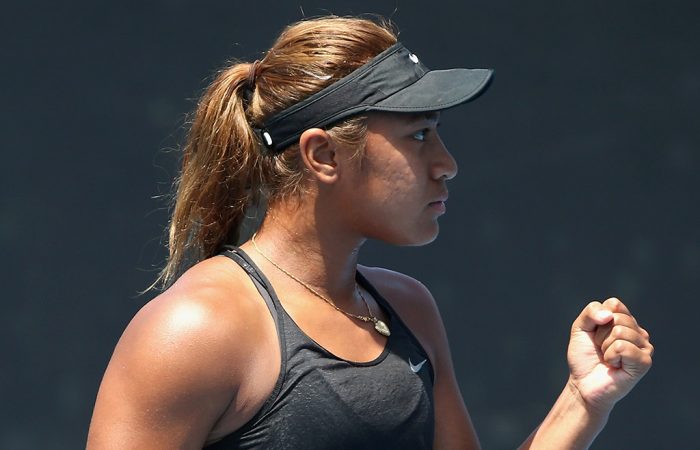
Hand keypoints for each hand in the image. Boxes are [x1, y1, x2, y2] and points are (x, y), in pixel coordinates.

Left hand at [567, 298, 652, 413]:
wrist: (583, 384)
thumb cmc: (584, 356)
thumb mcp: (580, 328)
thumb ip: (591, 312)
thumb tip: (608, 315)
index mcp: (626, 321)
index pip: (614, 304)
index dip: (597, 319)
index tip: (595, 335)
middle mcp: (639, 332)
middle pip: (616, 318)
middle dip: (600, 334)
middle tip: (601, 350)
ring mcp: (645, 347)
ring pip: (619, 331)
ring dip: (605, 347)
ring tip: (607, 358)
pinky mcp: (645, 362)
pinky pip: (623, 347)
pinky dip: (611, 356)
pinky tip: (614, 366)